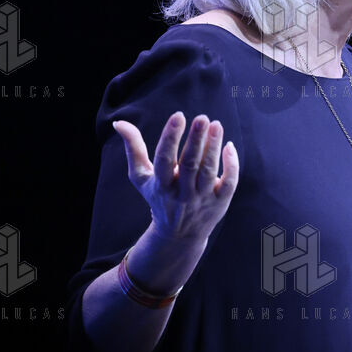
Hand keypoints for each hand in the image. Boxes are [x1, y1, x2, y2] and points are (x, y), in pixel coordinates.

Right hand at [113, 111, 239, 241]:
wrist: (179, 235)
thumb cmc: (159, 196)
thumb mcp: (141, 177)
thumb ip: (133, 148)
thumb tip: (119, 122)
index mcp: (160, 184)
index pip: (164, 159)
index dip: (170, 137)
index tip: (178, 116)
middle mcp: (182, 192)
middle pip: (190, 164)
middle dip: (196, 140)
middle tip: (203, 118)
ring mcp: (202, 198)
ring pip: (209, 171)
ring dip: (213, 147)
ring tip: (216, 125)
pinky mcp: (220, 202)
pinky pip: (228, 183)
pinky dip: (231, 166)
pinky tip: (229, 147)